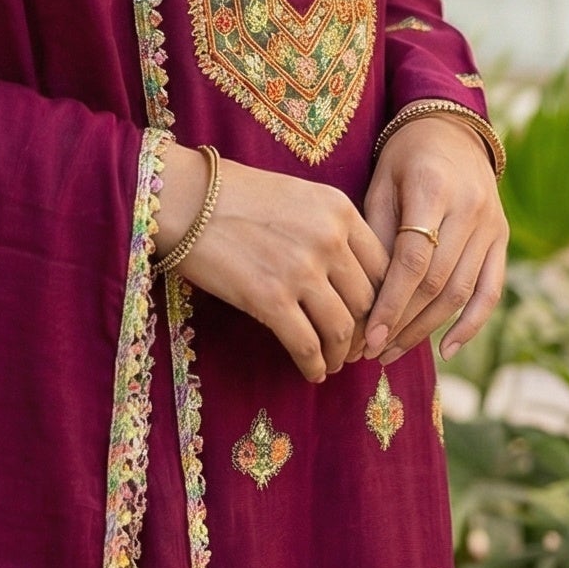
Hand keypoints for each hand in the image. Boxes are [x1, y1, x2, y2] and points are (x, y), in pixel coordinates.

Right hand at [154, 148, 390, 384]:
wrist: (185, 197)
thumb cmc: (234, 195)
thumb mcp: (298, 196)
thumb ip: (329, 228)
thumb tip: (347, 276)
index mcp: (340, 210)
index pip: (382, 266)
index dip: (382, 300)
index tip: (372, 317)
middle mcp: (329, 239)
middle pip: (367, 302)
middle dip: (364, 332)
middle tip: (353, 348)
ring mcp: (301, 270)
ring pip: (342, 329)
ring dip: (340, 354)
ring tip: (332, 363)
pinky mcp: (270, 299)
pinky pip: (307, 346)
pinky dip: (313, 366)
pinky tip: (311, 373)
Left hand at [361, 114, 508, 364]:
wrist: (451, 129)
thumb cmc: (404, 158)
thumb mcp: (381, 184)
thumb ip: (377, 234)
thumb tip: (364, 297)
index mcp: (433, 188)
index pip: (413, 259)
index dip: (391, 303)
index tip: (368, 336)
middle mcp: (470, 208)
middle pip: (437, 282)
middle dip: (404, 323)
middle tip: (373, 351)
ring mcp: (491, 224)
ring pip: (461, 292)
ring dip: (428, 329)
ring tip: (394, 352)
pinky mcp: (503, 238)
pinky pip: (491, 290)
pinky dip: (472, 324)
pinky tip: (447, 350)